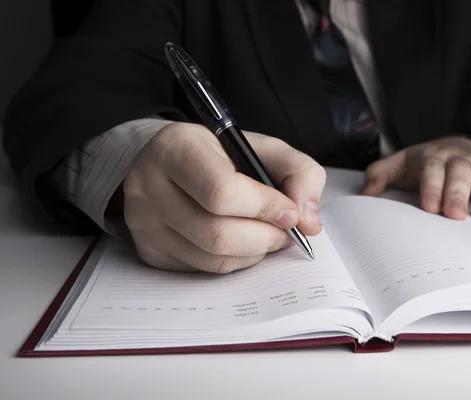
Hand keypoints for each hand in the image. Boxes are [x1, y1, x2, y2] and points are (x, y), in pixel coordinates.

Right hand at [122, 122, 324, 272]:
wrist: (167, 162)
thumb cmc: (220, 155)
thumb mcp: (263, 147)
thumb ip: (299, 173)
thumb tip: (309, 222)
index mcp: (178, 149)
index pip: (221, 192)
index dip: (265, 208)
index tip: (290, 212)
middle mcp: (150, 187)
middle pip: (217, 234)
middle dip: (265, 238)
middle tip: (285, 231)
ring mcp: (145, 224)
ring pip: (212, 258)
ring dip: (254, 253)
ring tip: (267, 235)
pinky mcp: (150, 251)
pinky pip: (203, 270)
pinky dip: (235, 262)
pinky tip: (243, 243)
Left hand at [360, 136, 470, 221]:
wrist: (452, 147)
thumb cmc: (421, 164)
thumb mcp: (397, 166)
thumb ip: (379, 176)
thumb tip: (366, 195)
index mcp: (432, 157)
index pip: (432, 170)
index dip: (432, 187)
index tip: (430, 207)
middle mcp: (459, 160)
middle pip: (461, 173)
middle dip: (459, 193)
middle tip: (456, 216)